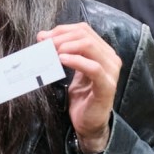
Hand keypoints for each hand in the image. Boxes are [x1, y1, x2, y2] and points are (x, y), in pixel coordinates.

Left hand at [37, 23, 121, 153]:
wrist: (88, 124)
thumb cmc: (81, 96)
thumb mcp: (70, 70)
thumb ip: (60, 51)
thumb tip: (42, 35)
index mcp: (103, 51)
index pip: (83, 30)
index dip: (62, 30)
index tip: (44, 37)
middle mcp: (110, 58)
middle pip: (85, 35)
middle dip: (62, 37)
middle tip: (45, 45)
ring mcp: (111, 71)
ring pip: (90, 46)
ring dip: (67, 46)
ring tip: (52, 52)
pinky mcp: (107, 86)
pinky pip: (93, 68)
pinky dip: (76, 60)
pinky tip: (62, 59)